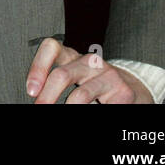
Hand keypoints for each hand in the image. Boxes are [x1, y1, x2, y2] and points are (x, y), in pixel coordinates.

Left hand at [26, 39, 153, 103]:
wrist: (132, 89)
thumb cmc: (95, 85)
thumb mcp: (74, 78)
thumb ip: (55, 84)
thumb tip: (38, 100)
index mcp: (73, 57)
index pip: (52, 47)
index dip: (38, 67)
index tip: (31, 90)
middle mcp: (90, 62)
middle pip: (62, 74)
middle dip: (48, 96)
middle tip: (41, 108)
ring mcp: (108, 75)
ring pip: (81, 94)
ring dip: (67, 108)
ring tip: (62, 116)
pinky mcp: (123, 91)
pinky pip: (102, 107)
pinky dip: (91, 113)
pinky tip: (92, 111)